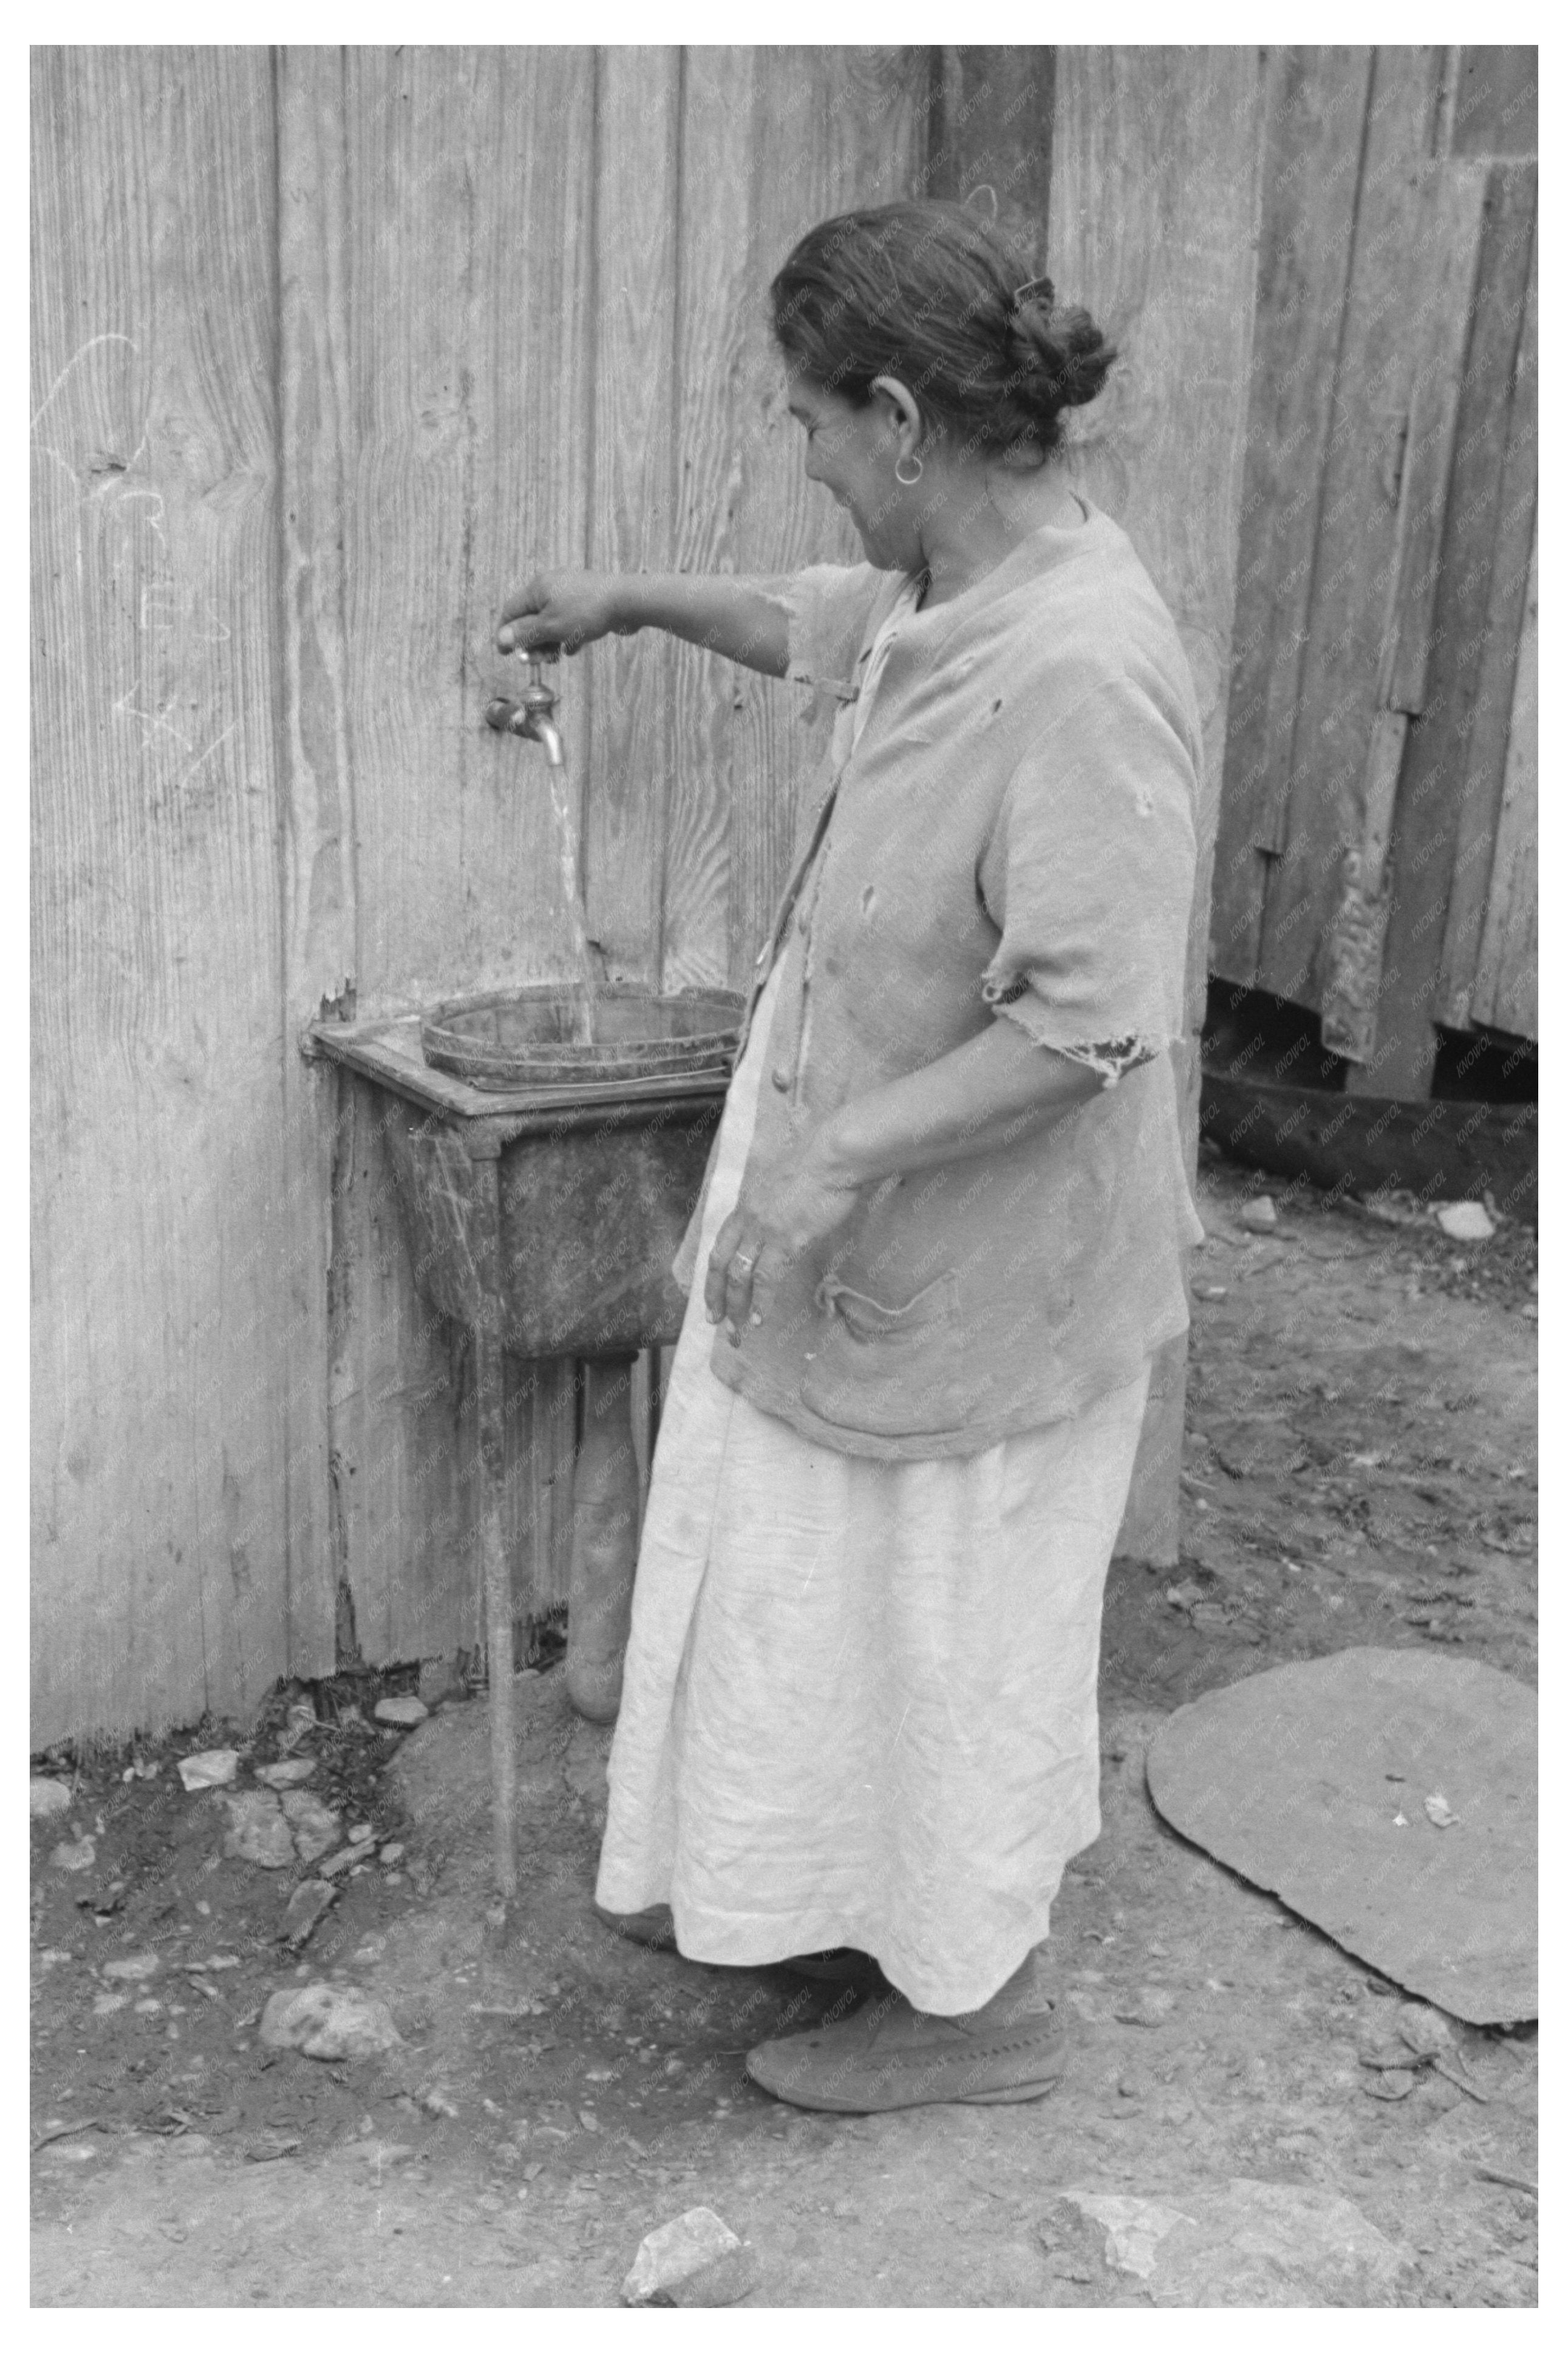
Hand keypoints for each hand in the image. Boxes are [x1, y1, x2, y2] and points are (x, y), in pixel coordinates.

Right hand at [497, 570, 626, 656]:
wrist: (627, 601)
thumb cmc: (585, 613)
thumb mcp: (551, 627)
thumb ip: (525, 633)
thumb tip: (501, 638)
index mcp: (537, 588)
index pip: (511, 611)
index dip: (505, 634)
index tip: (506, 655)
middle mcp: (551, 587)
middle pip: (532, 619)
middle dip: (533, 642)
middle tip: (537, 661)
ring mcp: (570, 594)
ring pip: (551, 622)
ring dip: (550, 643)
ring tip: (557, 657)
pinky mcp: (587, 603)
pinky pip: (569, 622)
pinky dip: (568, 636)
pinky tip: (574, 649)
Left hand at [704, 1141, 863, 1339]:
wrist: (834, 1156)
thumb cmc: (817, 1164)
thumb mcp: (782, 1182)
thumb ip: (773, 1204)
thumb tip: (778, 1218)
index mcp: (745, 1205)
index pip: (720, 1245)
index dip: (713, 1274)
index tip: (712, 1294)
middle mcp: (748, 1219)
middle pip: (721, 1265)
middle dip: (716, 1297)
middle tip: (716, 1322)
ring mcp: (765, 1230)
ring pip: (739, 1276)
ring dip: (736, 1307)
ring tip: (738, 1331)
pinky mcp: (787, 1240)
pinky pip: (767, 1279)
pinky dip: (762, 1302)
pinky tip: (761, 1319)